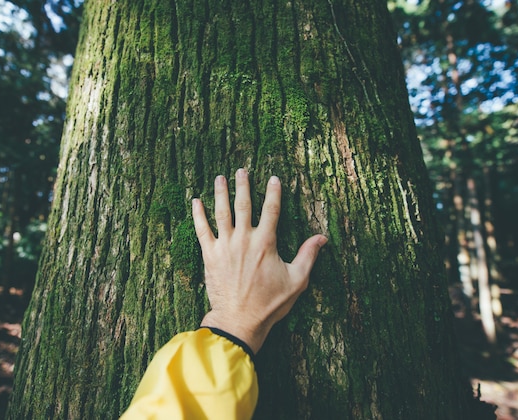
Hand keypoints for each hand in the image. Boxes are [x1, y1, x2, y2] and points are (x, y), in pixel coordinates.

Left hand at [192, 168, 327, 353]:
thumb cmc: (269, 303)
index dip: (274, 192)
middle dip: (243, 185)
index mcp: (266, 243)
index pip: (272, 210)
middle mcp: (244, 239)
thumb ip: (308, 256)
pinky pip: (201, 230)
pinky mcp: (210, 256)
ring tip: (220, 177)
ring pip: (221, 212)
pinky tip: (196, 201)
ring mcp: (225, 246)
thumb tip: (322, 238)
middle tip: (242, 170)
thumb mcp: (296, 281)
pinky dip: (198, 215)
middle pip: (243, 205)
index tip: (274, 178)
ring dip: (221, 193)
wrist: (239, 320)